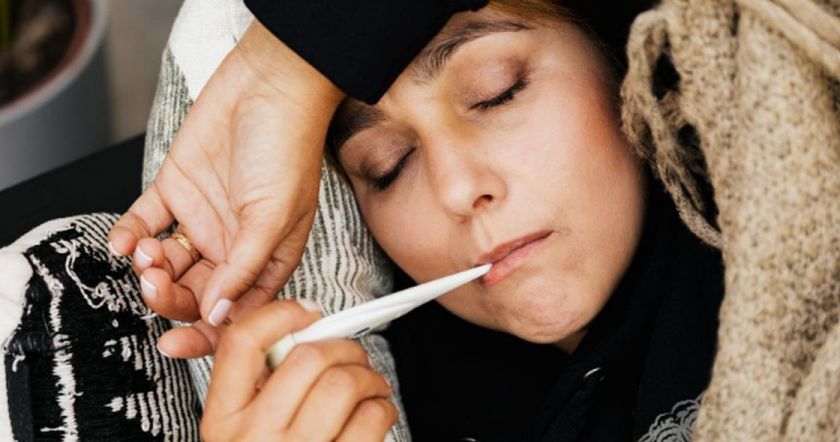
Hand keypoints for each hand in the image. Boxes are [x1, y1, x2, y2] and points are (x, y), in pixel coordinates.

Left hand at [107, 21, 344, 357]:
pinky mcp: (176, 191)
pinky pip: (146, 223)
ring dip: (149, 269)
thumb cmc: (287, 147)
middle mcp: (233, 245)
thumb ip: (245, 268)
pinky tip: (125, 242)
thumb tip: (220, 314)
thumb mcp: (274, 217)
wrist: (267, 86)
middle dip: (171, 298)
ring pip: (167, 264)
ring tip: (145, 254)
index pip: (235, 312)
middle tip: (155, 286)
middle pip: (195, 292)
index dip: (207, 333)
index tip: (176, 345)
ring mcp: (203, 219)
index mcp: (265, 259)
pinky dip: (129, 236)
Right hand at [200, 300, 397, 440]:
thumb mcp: (243, 434)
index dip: (280, 314)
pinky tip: (376, 413)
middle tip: (352, 356)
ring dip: (369, 377)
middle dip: (343, 346)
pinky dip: (382, 407)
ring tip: (370, 386)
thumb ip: (259, 389)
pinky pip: (372, 418)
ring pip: (345, 383)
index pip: (241, 343)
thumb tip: (302, 333)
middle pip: (308, 357)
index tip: (307, 314)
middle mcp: (254, 440)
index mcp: (222, 422)